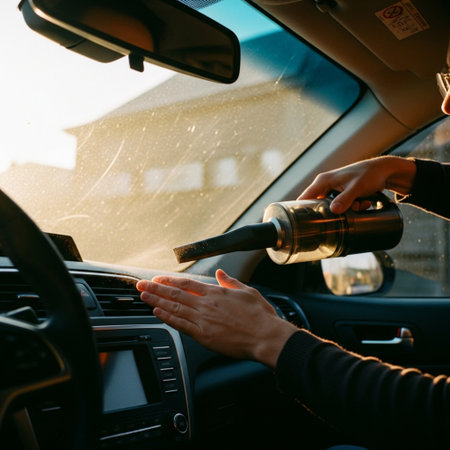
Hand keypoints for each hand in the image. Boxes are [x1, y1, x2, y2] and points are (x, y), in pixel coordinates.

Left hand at [136, 269, 297, 367]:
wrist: (266, 336)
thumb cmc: (259, 315)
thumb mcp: (247, 291)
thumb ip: (230, 282)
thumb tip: (221, 273)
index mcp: (216, 293)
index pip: (186, 284)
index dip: (169, 281)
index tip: (157, 279)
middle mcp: (206, 305)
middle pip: (175, 295)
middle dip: (155, 289)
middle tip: (141, 285)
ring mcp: (203, 320)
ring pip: (174, 308)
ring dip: (157, 301)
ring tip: (144, 296)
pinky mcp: (204, 336)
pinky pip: (181, 325)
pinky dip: (168, 319)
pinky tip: (157, 313)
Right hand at [298, 156, 415, 213]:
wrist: (385, 170)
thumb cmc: (369, 174)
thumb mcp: (356, 188)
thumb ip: (345, 200)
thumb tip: (334, 211)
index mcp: (323, 181)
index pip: (304, 198)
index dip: (302, 211)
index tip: (305, 223)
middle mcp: (325, 184)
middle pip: (320, 205)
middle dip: (332, 212)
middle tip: (346, 211)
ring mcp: (334, 189)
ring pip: (333, 207)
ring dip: (346, 210)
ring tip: (360, 204)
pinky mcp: (342, 193)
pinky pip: (342, 205)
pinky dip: (352, 207)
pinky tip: (363, 203)